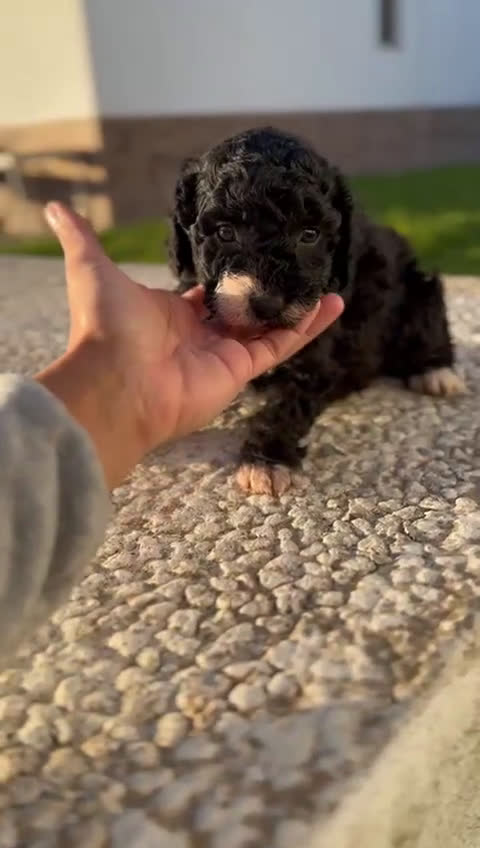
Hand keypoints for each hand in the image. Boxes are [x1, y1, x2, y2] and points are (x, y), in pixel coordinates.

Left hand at [37, 203, 342, 487]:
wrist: (117, 383)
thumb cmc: (106, 328)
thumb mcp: (93, 271)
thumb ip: (82, 240)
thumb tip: (55, 208)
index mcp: (170, 315)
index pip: (204, 295)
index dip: (224, 277)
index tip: (249, 255)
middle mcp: (199, 336)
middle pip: (242, 311)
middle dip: (268, 293)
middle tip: (294, 268)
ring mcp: (223, 355)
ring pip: (270, 327)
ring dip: (299, 307)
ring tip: (327, 283)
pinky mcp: (241, 371)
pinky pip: (281, 345)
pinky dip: (307, 326)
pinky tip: (332, 303)